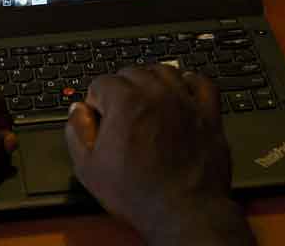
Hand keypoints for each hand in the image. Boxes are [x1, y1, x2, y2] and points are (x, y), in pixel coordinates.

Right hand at [65, 65, 254, 245]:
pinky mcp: (208, 115)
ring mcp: (185, 102)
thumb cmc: (137, 193)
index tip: (98, 118)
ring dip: (150, 80)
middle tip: (118, 112)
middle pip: (131, 72)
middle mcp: (156, 94)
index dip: (95, 101)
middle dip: (120, 88)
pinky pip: (201, 83)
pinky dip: (188, 82)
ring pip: (164, 71)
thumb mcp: (88, 167)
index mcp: (125, 102)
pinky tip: (179, 92)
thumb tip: (77, 111)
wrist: (182, 213)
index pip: (101, 82)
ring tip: (144, 99)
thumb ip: (77, 132)